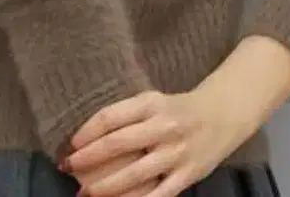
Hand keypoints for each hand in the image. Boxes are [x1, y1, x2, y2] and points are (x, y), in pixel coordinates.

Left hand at [60, 88, 252, 196]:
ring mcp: (176, 153)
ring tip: (85, 194)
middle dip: (88, 159)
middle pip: (118, 144)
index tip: (71, 144)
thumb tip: (90, 137)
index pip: (111, 117)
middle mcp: (163, 126)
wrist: (222, 115)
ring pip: (134, 174)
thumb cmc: (178, 108)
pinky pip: (158, 195)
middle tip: (67, 168)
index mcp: (151, 103)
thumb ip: (127, 115)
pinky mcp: (187, 175)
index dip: (87, 131)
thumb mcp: (153, 101)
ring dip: (106, 187)